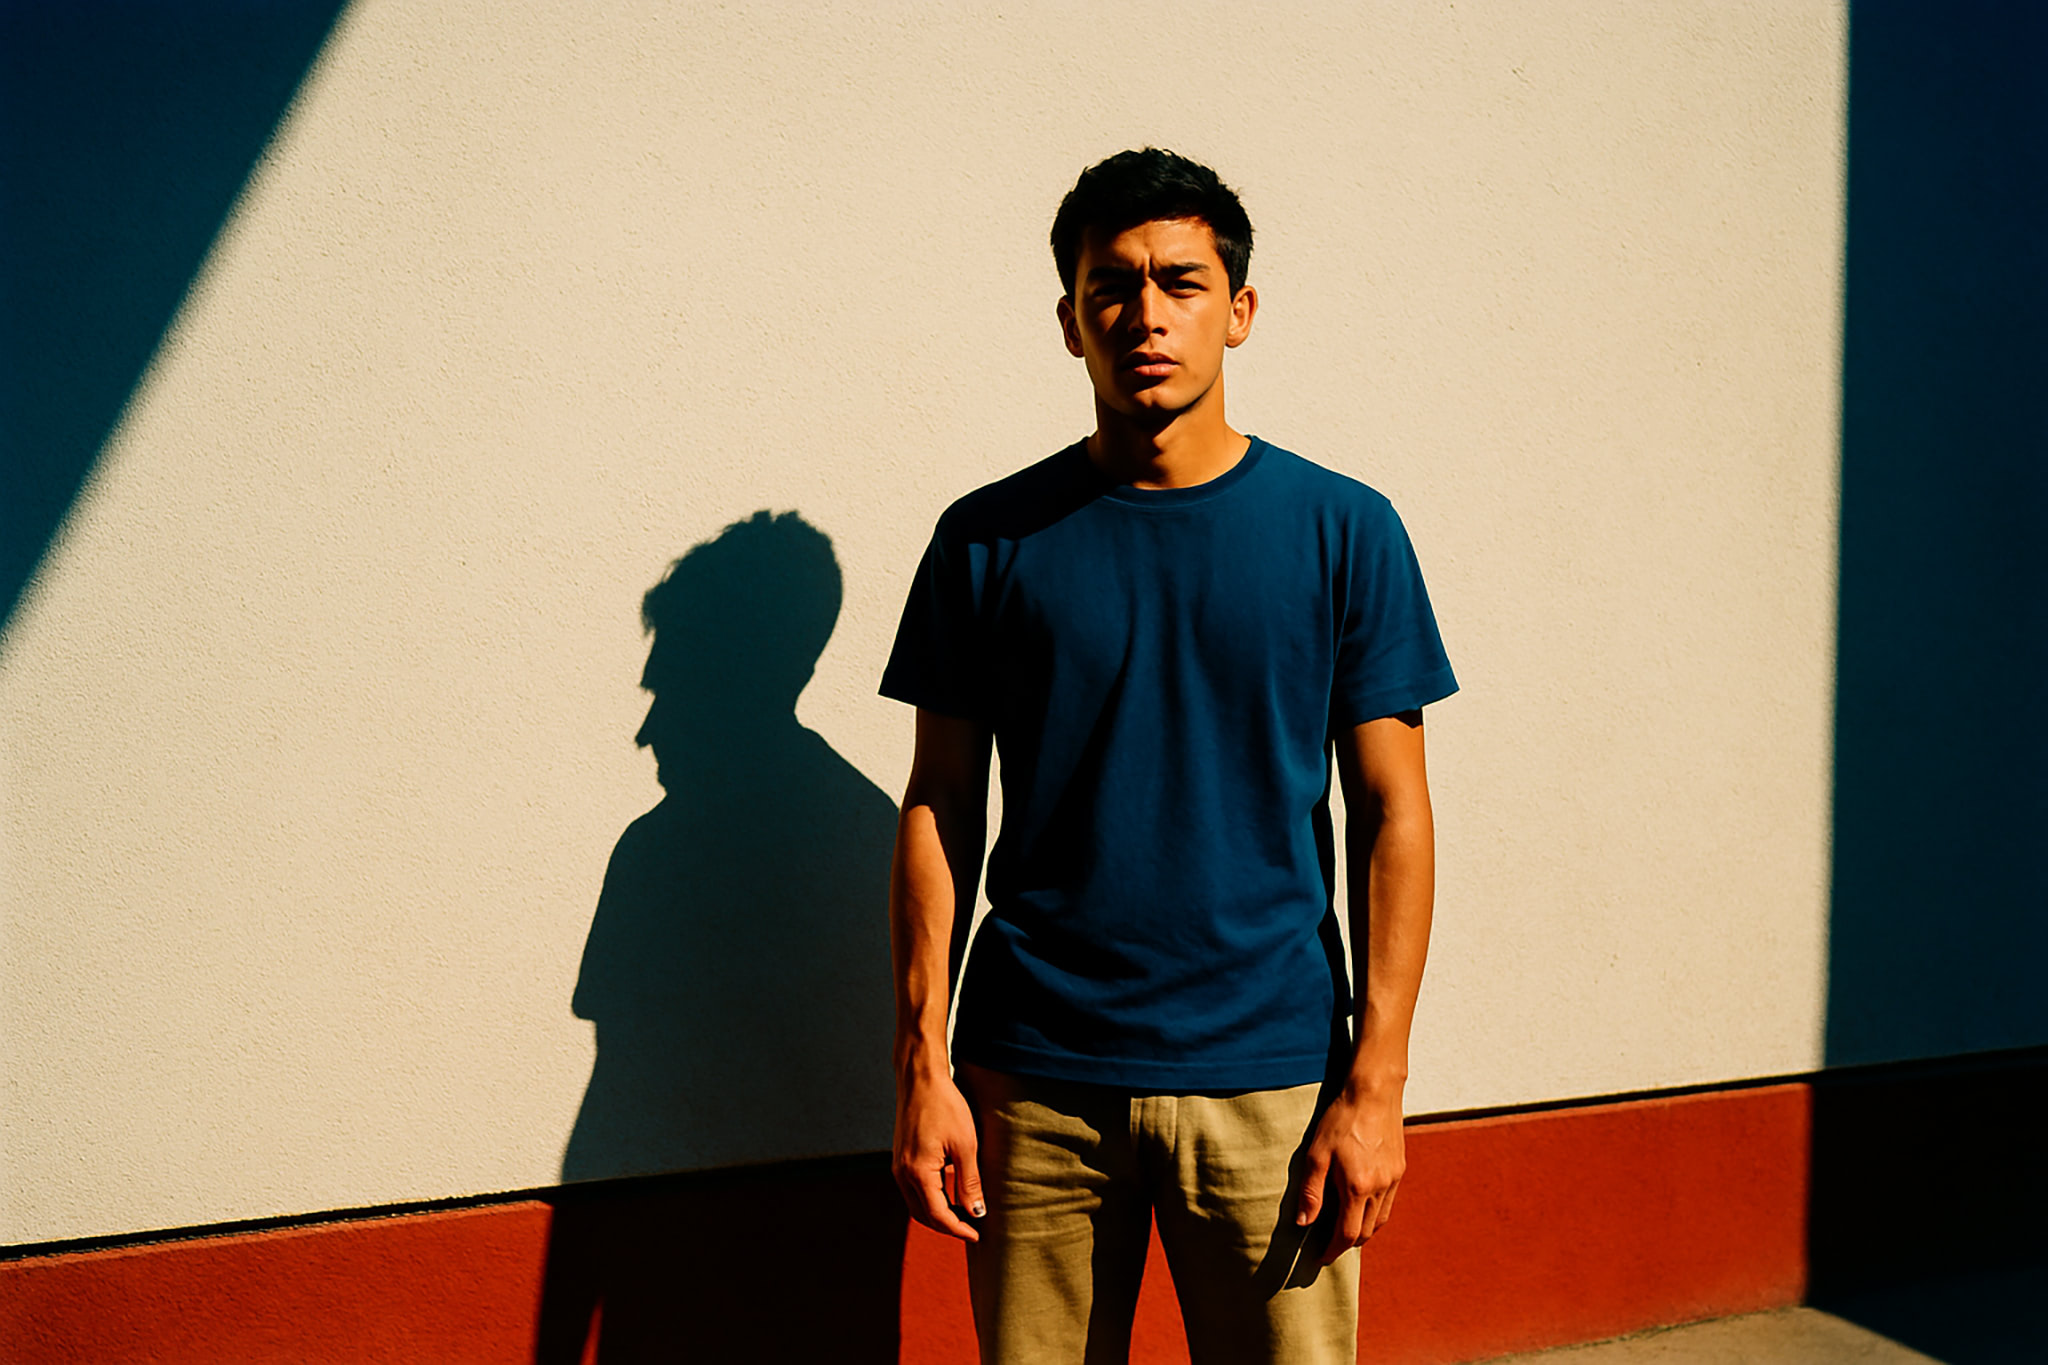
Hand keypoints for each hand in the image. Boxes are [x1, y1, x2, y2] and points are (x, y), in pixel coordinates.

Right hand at [892, 1065, 983, 1241]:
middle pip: (923, 1215)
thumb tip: (976, 1212)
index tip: (977, 1234)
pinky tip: (950, 1192)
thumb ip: (969, 1182)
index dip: (958, 1229)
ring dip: (938, 1214)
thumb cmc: (945, 1106)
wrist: (920, 1078)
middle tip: (971, 1228)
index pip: (937, 1215)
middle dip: (947, 1226)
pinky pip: (914, 1189)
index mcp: (917, 1172)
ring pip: (917, 1204)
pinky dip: (931, 1198)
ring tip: (964, 1213)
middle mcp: (902, 1174)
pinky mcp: (900, 1158)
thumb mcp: (965, 1145)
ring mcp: (898, 1166)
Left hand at [1291, 1087, 1405, 1263]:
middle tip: (1328, 1245)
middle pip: (1366, 1232)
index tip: (1320, 1257)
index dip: (1333, 1250)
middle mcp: (1380, 1188)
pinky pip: (1388, 1203)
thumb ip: (1311, 1191)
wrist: (1373, 1092)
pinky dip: (1375, 1213)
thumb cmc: (1341, 1120)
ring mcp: (1393, 1179)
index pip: (1347, 1234)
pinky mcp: (1399, 1169)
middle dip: (1347, 1243)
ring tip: (1344, 1228)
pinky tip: (1362, 1205)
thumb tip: (1304, 1223)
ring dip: (1363, 1230)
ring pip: (1380, 1220)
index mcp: (1358, 1188)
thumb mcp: (1317, 1154)